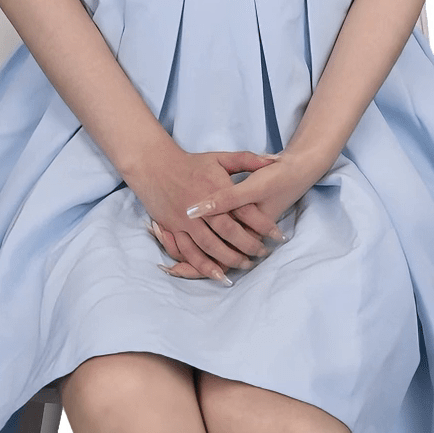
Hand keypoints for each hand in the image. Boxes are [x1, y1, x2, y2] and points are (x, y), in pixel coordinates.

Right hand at [126, 144, 287, 282]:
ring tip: (245, 264)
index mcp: (216, 189)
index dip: (264, 225)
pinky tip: (217, 274)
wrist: (155, 165)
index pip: (245, 211)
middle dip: (248, 246)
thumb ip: (248, 160)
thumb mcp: (220, 158)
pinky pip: (188, 252)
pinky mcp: (173, 229)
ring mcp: (186, 220)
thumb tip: (274, 161)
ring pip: (210, 246)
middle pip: (229, 232)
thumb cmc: (192, 163)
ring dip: (229, 258)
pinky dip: (203, 266)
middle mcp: (202, 207)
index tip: (278, 235)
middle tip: (263, 253)